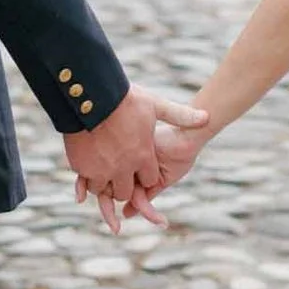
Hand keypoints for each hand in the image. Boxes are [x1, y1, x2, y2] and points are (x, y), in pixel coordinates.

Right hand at [69, 83, 207, 231]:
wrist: (90, 96)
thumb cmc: (123, 100)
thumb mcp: (155, 105)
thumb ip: (180, 115)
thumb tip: (206, 118)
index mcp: (143, 156)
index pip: (149, 180)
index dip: (147, 174)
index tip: (143, 166)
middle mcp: (123, 168)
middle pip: (125, 192)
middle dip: (126, 187)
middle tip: (123, 177)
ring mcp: (101, 169)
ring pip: (104, 190)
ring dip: (105, 184)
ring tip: (105, 173)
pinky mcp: (82, 167)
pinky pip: (85, 183)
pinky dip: (86, 180)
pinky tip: (89, 171)